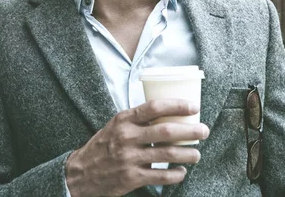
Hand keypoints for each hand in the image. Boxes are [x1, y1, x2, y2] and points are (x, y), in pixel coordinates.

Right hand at [65, 99, 209, 196]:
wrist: (80, 173)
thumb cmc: (104, 146)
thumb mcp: (115, 126)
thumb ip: (137, 120)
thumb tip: (169, 113)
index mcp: (123, 120)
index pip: (154, 107)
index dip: (177, 105)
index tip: (193, 106)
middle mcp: (126, 137)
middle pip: (166, 131)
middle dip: (190, 131)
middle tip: (204, 131)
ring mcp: (129, 158)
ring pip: (167, 155)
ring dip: (188, 154)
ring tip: (196, 154)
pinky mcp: (131, 178)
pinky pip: (161, 176)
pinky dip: (176, 174)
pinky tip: (181, 171)